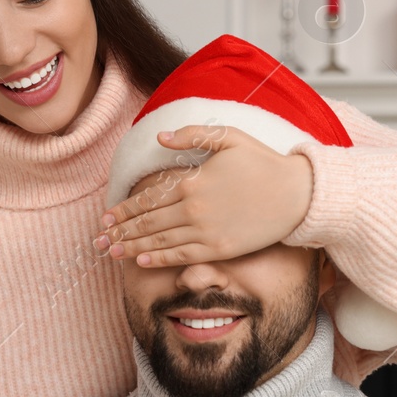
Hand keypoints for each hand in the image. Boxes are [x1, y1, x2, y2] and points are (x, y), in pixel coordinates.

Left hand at [95, 126, 312, 267]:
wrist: (297, 195)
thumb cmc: (264, 163)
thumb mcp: (230, 137)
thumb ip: (192, 135)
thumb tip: (160, 136)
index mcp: (192, 181)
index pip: (148, 197)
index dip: (125, 209)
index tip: (107, 216)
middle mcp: (194, 208)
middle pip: (148, 222)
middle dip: (121, 231)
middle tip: (99, 239)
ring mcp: (206, 231)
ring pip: (160, 242)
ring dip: (133, 247)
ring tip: (112, 252)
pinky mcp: (220, 249)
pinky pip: (182, 256)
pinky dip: (159, 260)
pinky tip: (142, 262)